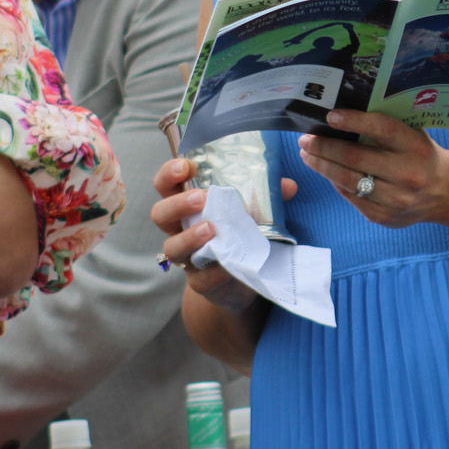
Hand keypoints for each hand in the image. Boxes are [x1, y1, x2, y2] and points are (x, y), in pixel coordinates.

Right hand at [150, 156, 296, 313]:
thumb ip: (268, 197)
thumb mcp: (252, 212)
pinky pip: (199, 278)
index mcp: (188, 206)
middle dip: (177, 203)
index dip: (168, 174)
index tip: (185, 166)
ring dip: (189, 237)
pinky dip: (213, 270)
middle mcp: (180, 230)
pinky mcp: (200, 282)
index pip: (166, 185)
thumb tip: (288, 185)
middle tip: (201, 198)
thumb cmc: (240, 235)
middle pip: (160, 213)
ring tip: (211, 229)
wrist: (243, 280)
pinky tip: (226, 265)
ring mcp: (187, 257)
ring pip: (172, 247)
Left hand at [298, 110, 448, 228]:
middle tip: (305, 139)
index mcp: (414, 146)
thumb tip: (338, 118)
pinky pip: (351, 197)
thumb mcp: (412, 134)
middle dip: (323, 147)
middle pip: (354, 158)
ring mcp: (396, 199)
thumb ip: (383, 127)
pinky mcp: (384, 217)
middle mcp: (407, 173)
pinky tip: (326, 172)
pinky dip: (335, 182)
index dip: (353, 121)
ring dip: (321, 166)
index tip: (330, 116)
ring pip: (347, 180)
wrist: (445, 191)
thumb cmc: (420, 154)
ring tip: (307, 155)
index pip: (381, 128)